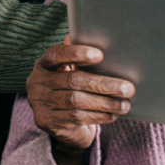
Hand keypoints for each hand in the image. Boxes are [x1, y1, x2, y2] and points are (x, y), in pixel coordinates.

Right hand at [27, 37, 133, 163]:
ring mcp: (39, 103)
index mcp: (43, 64)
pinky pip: (76, 117)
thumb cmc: (70, 90)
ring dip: (105, 103)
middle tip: (128, 88)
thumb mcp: (71, 72)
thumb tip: (105, 41)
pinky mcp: (47, 121)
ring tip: (125, 104)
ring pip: (77, 101)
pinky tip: (112, 114)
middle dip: (103, 84)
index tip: (100, 55)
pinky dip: (98, 116)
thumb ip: (80, 59)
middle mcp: (37, 82)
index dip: (77, 53)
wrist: (58, 123)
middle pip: (73, 80)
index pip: (57, 54)